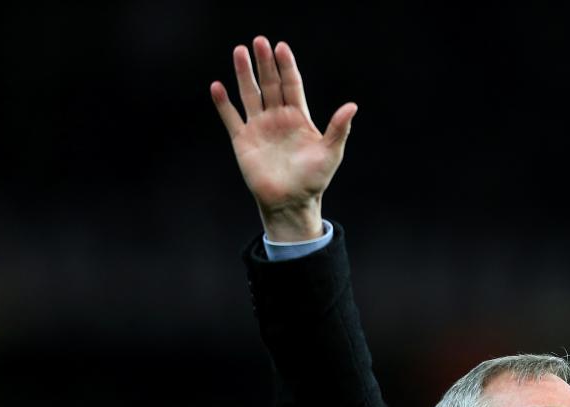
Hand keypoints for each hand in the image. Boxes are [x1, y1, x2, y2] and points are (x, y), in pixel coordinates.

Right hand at [210, 36, 356, 240]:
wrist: (292, 202)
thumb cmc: (314, 179)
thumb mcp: (331, 153)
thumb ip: (339, 129)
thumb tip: (352, 106)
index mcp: (298, 117)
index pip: (292, 85)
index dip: (287, 67)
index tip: (282, 48)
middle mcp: (277, 117)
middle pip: (270, 84)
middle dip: (264, 63)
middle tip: (259, 41)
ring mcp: (259, 127)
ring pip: (249, 94)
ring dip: (243, 74)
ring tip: (239, 52)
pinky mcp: (243, 140)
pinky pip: (230, 118)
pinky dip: (223, 103)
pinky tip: (218, 87)